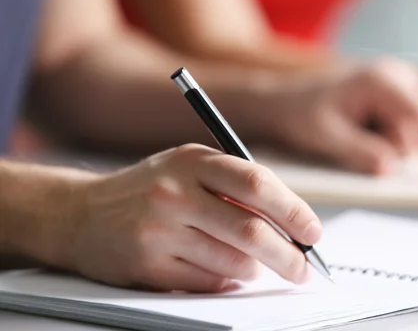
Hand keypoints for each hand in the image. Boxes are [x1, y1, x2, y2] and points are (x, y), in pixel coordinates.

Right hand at [50, 144, 321, 291]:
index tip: (313, 232)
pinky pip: (207, 281)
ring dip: (255, 269)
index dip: (294, 211)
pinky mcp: (147, 266)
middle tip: (303, 268)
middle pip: (251, 231)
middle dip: (288, 255)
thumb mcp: (189, 167)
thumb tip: (291, 222)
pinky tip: (220, 269)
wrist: (80, 213)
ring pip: (233, 262)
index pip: (257, 184)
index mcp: (192, 160)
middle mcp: (174, 192)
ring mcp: (159, 231)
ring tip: (255, 264)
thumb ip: (235, 185)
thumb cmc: (150, 189)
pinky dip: (226, 280)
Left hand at [271, 60, 417, 176]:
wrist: (286, 101)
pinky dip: (385, 139)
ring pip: (412, 132)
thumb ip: (361, 152)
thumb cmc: (302, 113)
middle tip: (354, 143)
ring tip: (352, 134)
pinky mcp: (399, 97)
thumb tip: (392, 170)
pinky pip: (405, 129)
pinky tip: (361, 131)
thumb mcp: (327, 136)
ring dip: (387, 144)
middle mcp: (398, 75)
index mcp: (382, 79)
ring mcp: (401, 84)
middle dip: (393, 146)